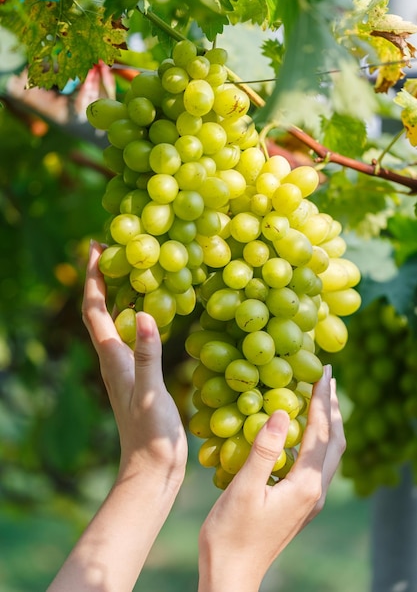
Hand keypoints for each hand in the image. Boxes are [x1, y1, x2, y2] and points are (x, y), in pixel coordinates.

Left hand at [82, 240, 187, 486]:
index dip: (94, 277)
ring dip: (116, 295)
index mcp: (112, 358)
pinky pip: (133, 336)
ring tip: (129, 272)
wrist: (152, 468)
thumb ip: (148, 356)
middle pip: (99, 311)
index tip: (97, 247)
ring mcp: (126, 368)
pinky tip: (152, 313)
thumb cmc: (151, 434)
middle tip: (110, 250)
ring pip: (115, 322)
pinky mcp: (140, 376)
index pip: (95, 309)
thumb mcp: (150, 394)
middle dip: (100, 279)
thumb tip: (148, 314)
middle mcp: (114, 359)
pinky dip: (137, 316)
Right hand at [197, 365, 344, 591]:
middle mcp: (315, 492)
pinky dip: (314, 440)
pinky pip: (315, 464)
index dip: (322, 399)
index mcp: (305, 485)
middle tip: (327, 378)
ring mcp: (309, 500)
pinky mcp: (300, 504)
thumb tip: (280, 412)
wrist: (231, 574)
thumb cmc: (231, 533)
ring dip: (327, 423)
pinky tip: (299, 433)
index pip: (320, 432)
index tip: (323, 371)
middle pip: (334, 442)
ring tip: (319, 398)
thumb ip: (264, 449)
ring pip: (328, 454)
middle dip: (333, 408)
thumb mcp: (243, 488)